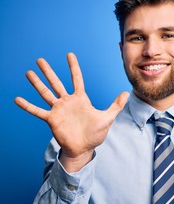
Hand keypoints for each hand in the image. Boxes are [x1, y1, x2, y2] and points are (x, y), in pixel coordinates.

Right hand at [15, 53, 128, 170]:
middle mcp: (68, 101)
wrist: (84, 148)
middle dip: (49, 71)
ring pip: (46, 93)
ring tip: (28, 72)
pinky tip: (17, 99)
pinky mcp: (52, 119)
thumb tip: (126, 93)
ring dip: (37, 83)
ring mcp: (58, 110)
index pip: (76, 78)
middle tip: (40, 60)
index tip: (69, 54)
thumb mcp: (108, 118)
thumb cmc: (96, 134)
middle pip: (56, 82)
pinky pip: (37, 111)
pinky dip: (28, 106)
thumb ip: (116, 105)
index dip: (73, 67)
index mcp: (81, 99)